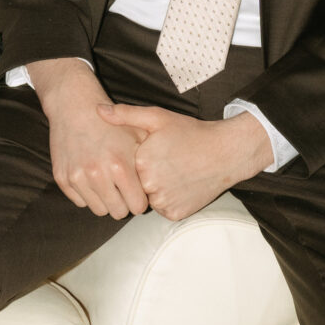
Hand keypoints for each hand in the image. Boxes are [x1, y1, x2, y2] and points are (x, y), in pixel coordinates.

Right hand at [32, 58, 148, 217]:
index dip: (140, 200)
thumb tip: (163, 185)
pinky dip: (88, 194)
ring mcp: (77, 177)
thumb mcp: (137, 132)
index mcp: (119, 165)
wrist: (74, 106)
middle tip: (123, 188)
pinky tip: (92, 177)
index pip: (137, 206)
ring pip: (99, 210)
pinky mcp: (62, 178)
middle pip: (118, 212)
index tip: (138, 191)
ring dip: (106, 200)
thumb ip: (153, 159)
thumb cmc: (109, 122)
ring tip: (108, 182)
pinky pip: (80, 202)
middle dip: (124, 203)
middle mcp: (97, 174)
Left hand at [124, 106, 271, 222]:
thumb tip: (98, 110)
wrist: (226, 153)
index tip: (155, 150)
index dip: (139, 157)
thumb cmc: (191, 133)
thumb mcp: (158, 117)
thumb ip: (126, 115)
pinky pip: (162, 209)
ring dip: (156, 189)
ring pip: (148, 198)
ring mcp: (163, 203)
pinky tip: (181, 184)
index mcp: (141, 162)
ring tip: (174, 172)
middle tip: (167, 162)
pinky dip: (168, 199)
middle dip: (146, 174)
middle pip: (136, 183)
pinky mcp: (175, 214)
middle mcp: (150, 186)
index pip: (126, 166)